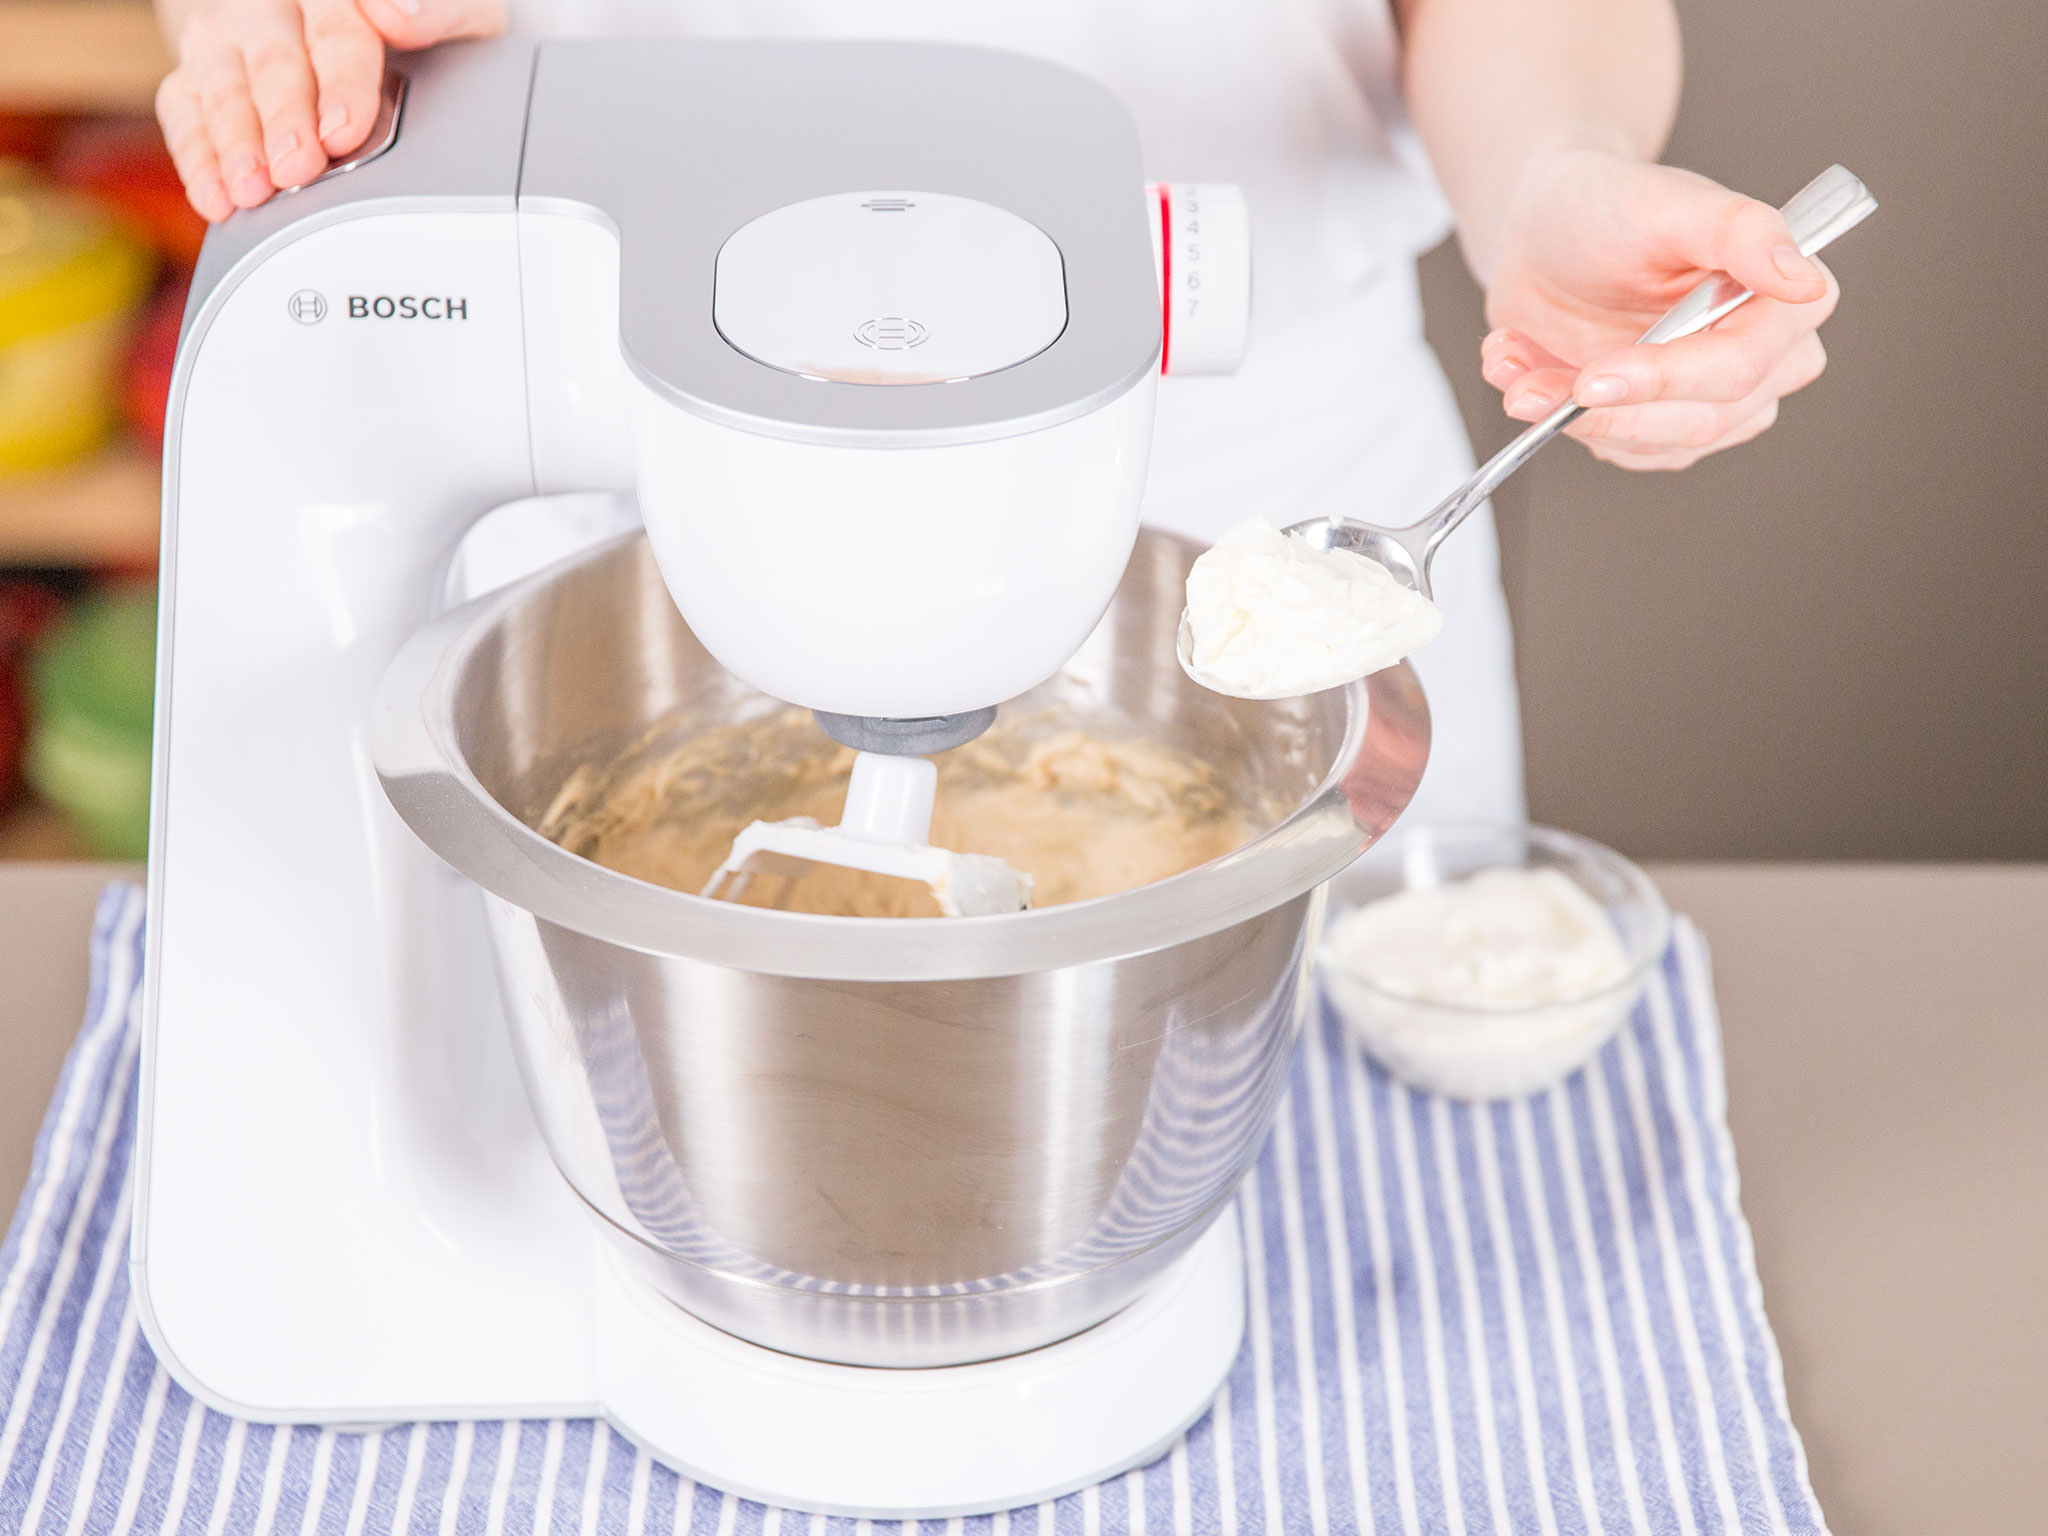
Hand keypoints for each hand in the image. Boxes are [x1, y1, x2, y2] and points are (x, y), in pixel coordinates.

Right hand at [154, 0, 503, 222]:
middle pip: (273, 62)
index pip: (336, 32)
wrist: (352, 19)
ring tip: (252, 192)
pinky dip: (198, 157)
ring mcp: (228, 36)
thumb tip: (400, 13)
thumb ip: (438, 11)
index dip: (340, 83)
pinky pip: (184, 109)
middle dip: (283, 121)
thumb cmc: (408, 24)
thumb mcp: (450, 14)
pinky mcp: (199, 71)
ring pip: (221, 86)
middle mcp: (271, 4)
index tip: (344, 130)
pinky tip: (216, 198)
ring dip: (235, 145)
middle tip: (296, 169)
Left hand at [1479, 149, 1837, 469]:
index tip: (1594, 379)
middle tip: (1530, 388)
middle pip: (1700, 420)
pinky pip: (1614, 448)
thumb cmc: (1607, 204)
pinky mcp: (1660, 424)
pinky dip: (1555, 419)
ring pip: (1651, 444)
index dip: (1664, 379)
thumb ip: (1739, 229)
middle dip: (1605, 408)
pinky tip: (1522, 373)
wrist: (1543, 230)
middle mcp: (1763, 360)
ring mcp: (1712, 400)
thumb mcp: (1665, 201)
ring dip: (1565, 414)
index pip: (1740, 366)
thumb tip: (1803, 278)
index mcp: (1784, 301)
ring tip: (1511, 362)